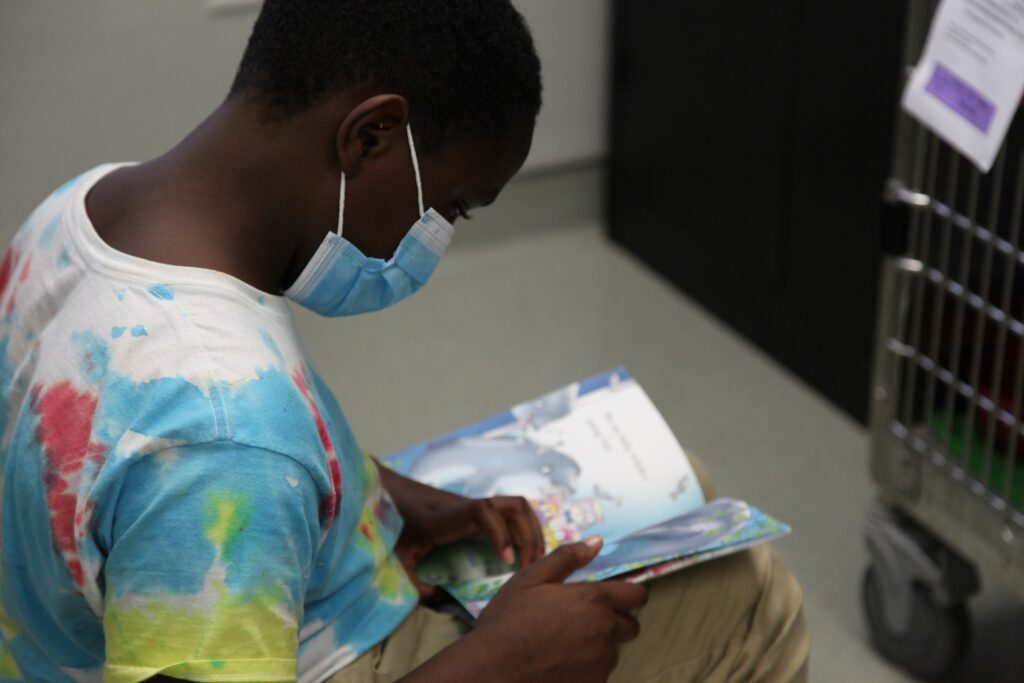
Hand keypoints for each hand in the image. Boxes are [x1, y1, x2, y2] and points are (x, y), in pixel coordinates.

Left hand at [376, 463, 544, 600]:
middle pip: (513, 505)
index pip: (483, 511)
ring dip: (532, 531)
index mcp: (445, 516)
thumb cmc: (388, 524)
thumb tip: (438, 598)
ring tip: (532, 561)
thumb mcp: (394, 558)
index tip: (507, 561)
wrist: (383, 490)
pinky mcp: (475, 508)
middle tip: (528, 567)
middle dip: (529, 535)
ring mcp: (472, 504)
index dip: (501, 534)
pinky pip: (510, 512)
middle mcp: (464, 506)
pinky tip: (521, 552)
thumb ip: (412, 582)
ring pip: (517, 505)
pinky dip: (523, 529)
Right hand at [473, 538, 646, 681]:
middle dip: (615, 622)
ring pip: (612, 651)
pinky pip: (599, 673)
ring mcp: (601, 662)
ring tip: (565, 645)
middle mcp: (605, 631)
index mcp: (593, 600)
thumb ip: (567, 558)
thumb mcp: (530, 579)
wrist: (493, 669)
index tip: (618, 598)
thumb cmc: (508, 620)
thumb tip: (597, 542)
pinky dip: (587, 668)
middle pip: (630, 626)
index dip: (630, 595)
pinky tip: (561, 663)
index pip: (636, 595)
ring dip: (598, 647)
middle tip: (583, 623)